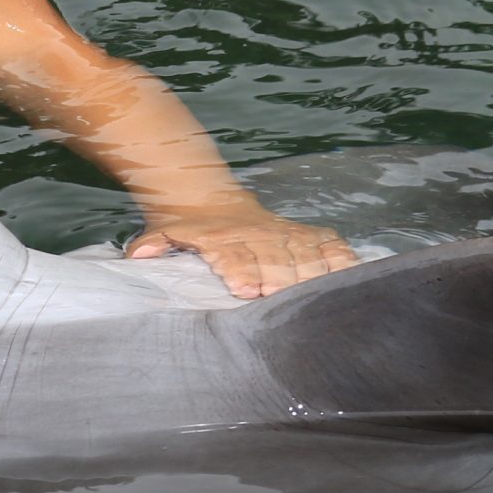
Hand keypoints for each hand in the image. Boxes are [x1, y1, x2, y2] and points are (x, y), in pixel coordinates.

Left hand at [124, 200, 357, 298]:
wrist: (208, 196)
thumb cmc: (190, 226)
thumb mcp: (164, 229)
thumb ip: (154, 244)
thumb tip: (139, 255)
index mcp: (222, 239)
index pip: (232, 256)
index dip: (239, 271)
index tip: (245, 288)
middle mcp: (255, 235)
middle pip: (272, 258)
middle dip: (280, 277)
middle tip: (282, 296)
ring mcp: (282, 233)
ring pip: (304, 252)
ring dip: (313, 273)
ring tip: (320, 294)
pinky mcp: (304, 233)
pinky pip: (329, 244)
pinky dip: (342, 258)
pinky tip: (353, 275)